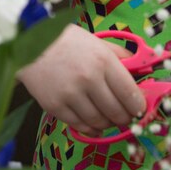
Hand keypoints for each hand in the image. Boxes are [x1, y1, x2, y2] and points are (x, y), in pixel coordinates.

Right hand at [18, 24, 145, 134]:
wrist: (30, 44)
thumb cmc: (66, 41)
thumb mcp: (96, 41)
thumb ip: (119, 55)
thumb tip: (140, 70)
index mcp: (103, 61)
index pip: (130, 94)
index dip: (138, 107)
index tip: (139, 109)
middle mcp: (89, 79)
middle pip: (117, 112)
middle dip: (125, 118)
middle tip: (125, 117)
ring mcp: (71, 95)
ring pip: (99, 122)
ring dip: (107, 124)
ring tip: (108, 119)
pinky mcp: (55, 106)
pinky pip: (80, 126)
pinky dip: (90, 128)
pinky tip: (93, 124)